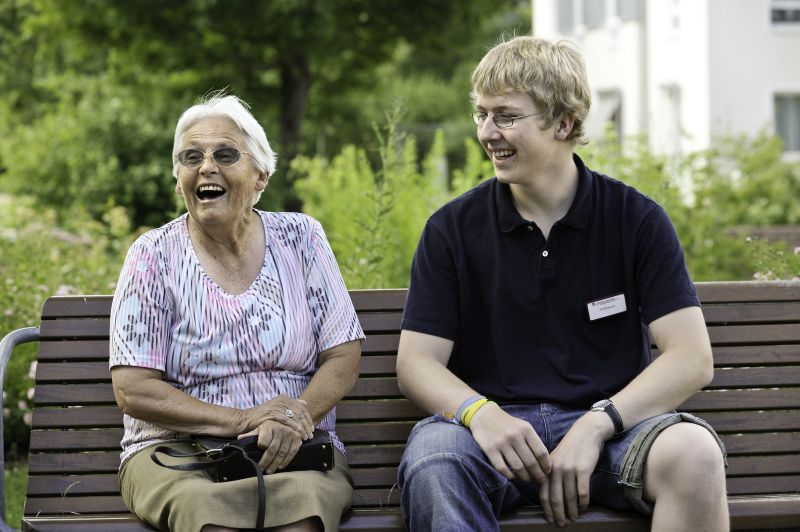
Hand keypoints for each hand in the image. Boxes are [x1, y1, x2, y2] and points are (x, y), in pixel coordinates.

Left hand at [240, 419, 302, 473]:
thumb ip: (250, 434)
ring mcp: (290, 434)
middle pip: (272, 449)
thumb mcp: (259, 428)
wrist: (287, 421)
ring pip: (282, 453)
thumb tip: (239, 438)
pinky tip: (281, 466)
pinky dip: (286, 461)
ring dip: (275, 464)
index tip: (256, 457)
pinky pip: (292, 452)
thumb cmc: (269, 427)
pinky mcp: (297, 439)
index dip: (260, 448)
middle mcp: (281, 429)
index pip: (264, 441)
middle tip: (262, 469)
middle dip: (266, 461)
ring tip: (270, 471)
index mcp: (269, 425)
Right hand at [242, 394, 313, 439]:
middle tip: (310, 435)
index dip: (308, 418)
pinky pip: (287, 420)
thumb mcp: (277, 409)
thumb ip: (290, 406)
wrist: (246, 419)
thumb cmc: (262, 417)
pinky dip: (293, 426)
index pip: (302, 407)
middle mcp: (282, 400)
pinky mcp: (272, 413)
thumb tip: (305, 403)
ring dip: (302, 428)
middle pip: (300, 412)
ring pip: (295, 416)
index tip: (312, 428)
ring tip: (305, 437)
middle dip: (307, 425)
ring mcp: (277, 406)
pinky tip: (297, 433)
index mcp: (284, 398)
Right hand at [468, 402, 551, 484]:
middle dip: (538, 475)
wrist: (484, 415)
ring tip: (528, 481)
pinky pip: (503, 468)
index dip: (546, 466)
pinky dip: (510, 476)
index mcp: (526, 429)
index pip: (541, 452)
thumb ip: (533, 441)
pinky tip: (514, 477)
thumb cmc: (508, 424)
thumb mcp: (523, 426)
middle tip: (541, 481)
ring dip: (526, 478)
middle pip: (531, 462)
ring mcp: (501, 443)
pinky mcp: (490, 450)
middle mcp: (515, 436)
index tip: (548, 472)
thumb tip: (546, 462)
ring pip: (518, 468)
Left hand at [539, 412, 609, 526]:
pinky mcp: (583, 470)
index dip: (547, 508)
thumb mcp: (556, 458)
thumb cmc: (571, 447)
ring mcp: (569, 469)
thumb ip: (551, 474)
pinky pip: (583, 492)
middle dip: (558, 513)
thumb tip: (550, 495)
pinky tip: (584, 507)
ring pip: (569, 497)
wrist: (586, 432)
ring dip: (572, 510)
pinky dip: (583, 502)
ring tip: (574, 518)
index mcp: (547, 468)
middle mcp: (556, 470)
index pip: (543, 493)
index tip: (549, 519)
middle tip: (561, 524)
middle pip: (555, 498)